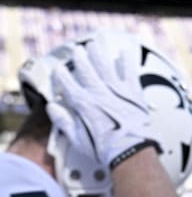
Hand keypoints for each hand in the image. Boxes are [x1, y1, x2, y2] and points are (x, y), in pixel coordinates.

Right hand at [46, 42, 158, 168]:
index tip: (59, 69)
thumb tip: (53, 108)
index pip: (68, 84)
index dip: (62, 75)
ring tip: (95, 46)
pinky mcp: (134, 94)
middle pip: (87, 71)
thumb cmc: (104, 148)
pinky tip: (124, 54)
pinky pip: (129, 74)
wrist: (130, 151)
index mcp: (83, 104)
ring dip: (99, 55)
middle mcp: (98, 94)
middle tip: (78, 51)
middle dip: (81, 59)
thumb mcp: (77, 139)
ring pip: (105, 68)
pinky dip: (126, 63)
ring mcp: (117, 92)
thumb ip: (63, 122)